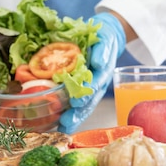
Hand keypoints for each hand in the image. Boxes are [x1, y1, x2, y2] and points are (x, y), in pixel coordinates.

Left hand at [58, 12, 125, 132]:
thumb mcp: (104, 41)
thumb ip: (102, 51)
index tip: (76, 102)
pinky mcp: (83, 89)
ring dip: (73, 117)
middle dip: (77, 113)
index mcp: (102, 72)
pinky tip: (60, 124)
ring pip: (84, 106)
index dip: (86, 94)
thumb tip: (98, 62)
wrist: (105, 38)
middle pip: (89, 101)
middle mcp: (98, 83)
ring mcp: (92, 88)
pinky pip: (78, 104)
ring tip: (63, 128)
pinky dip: (70, 114)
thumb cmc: (103, 40)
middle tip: (66, 122)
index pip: (95, 85)